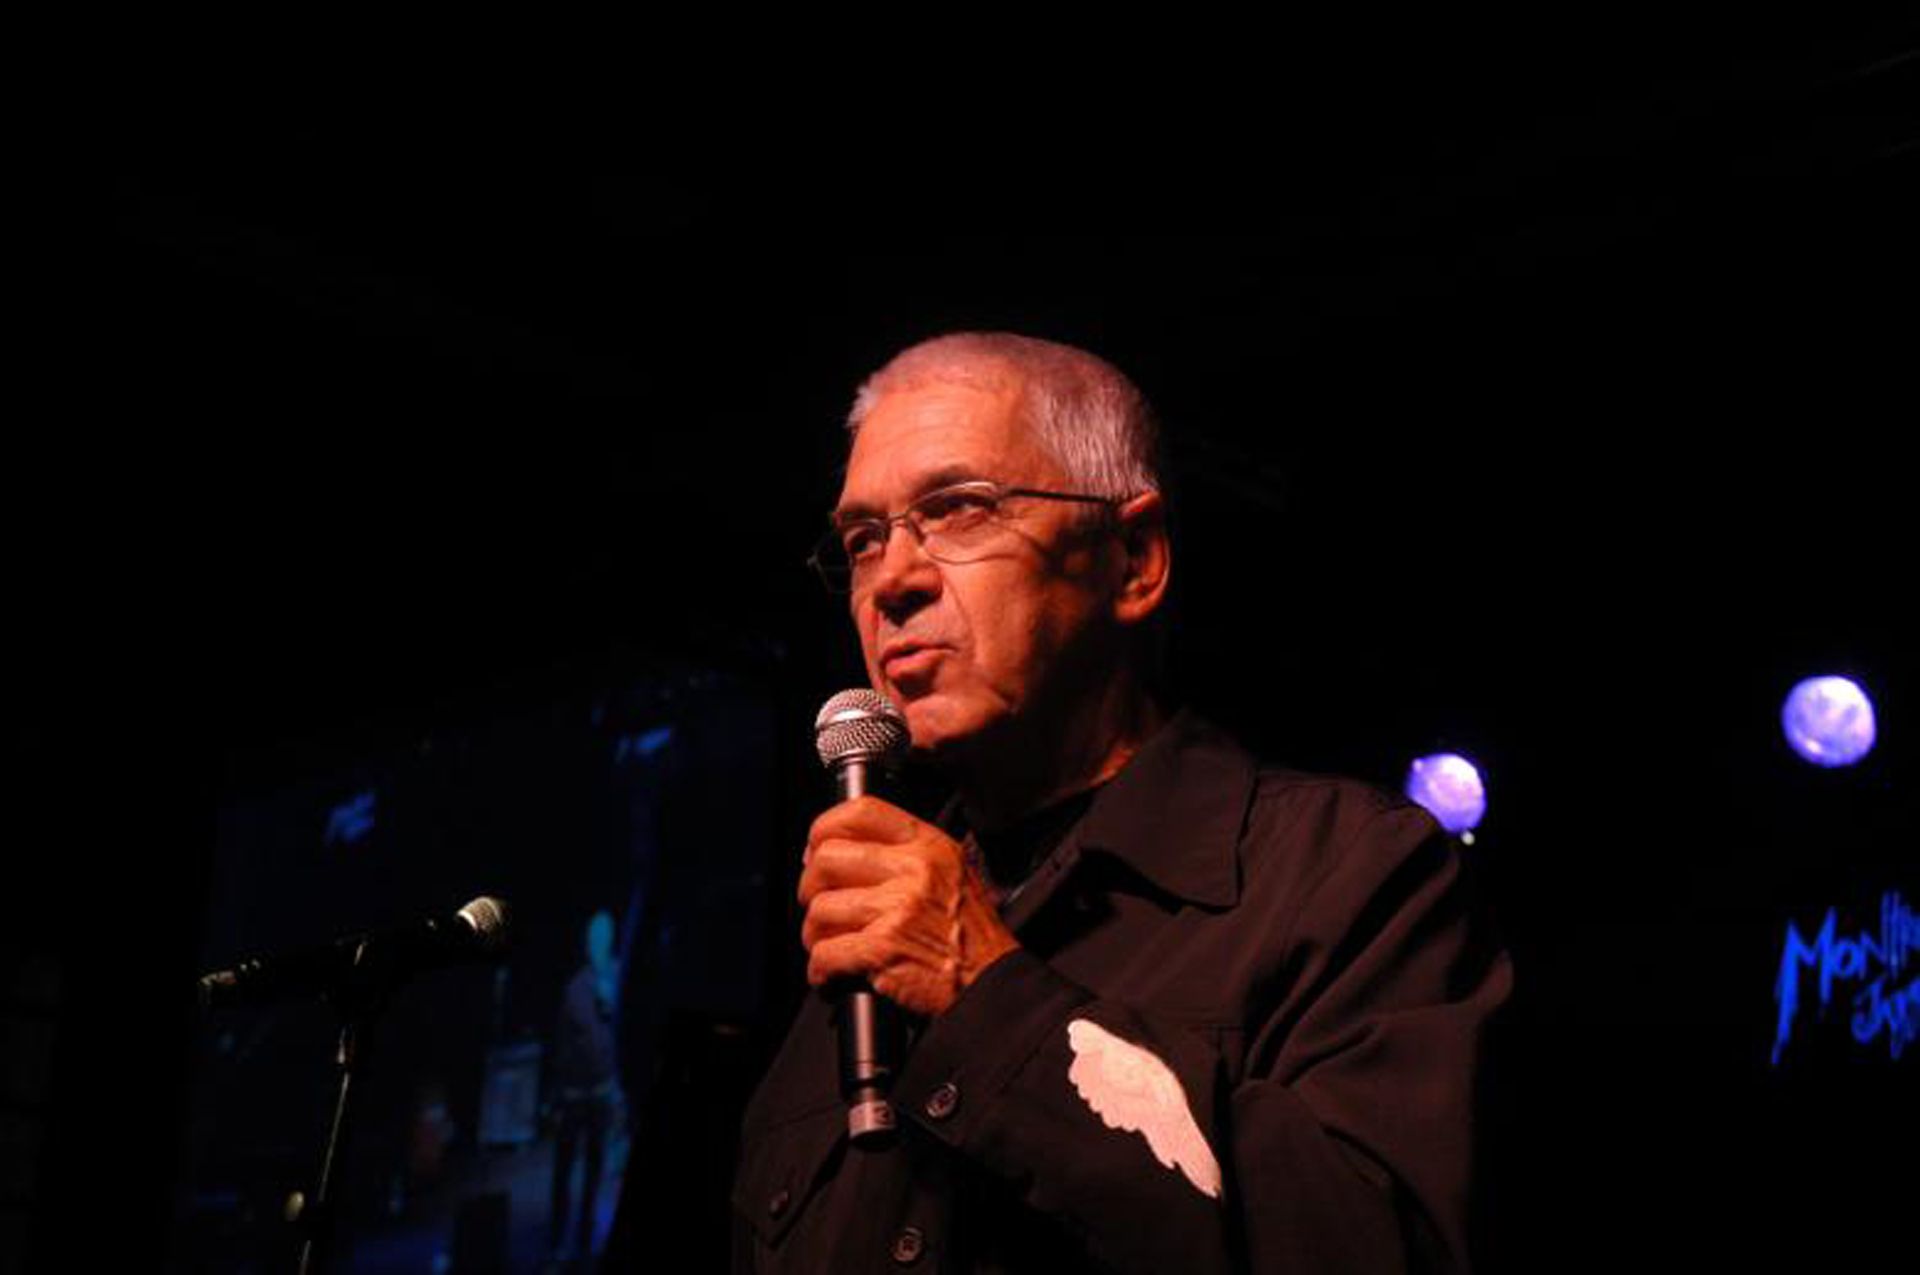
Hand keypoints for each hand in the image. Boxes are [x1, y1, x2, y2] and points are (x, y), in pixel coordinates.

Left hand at [798, 796, 1019, 1015]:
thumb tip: (837, 852)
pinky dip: (821, 971)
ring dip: (816, 936)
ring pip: (820, 910)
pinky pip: (824, 953)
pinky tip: (834, 975)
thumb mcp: (951, 873)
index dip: (825, 828)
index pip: (861, 812)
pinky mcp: (883, 949)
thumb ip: (904, 855)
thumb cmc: (971, 938)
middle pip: (827, 859)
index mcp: (929, 846)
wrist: (992, 985)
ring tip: (835, 948)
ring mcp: (897, 908)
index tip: (816, 849)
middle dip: (812, 888)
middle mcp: (914, 870)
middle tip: (823, 908)